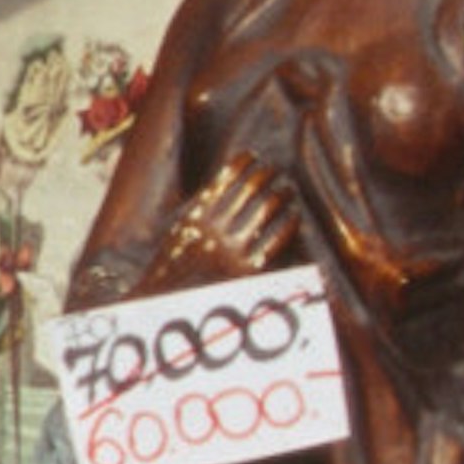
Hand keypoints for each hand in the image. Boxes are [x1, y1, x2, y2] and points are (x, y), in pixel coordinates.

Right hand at [145, 156, 301, 290]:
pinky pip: (277, 239)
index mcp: (194, 217)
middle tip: (275, 170)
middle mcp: (213, 230)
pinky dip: (289, 224)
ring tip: (288, 189)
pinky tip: (294, 217)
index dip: (242, 163)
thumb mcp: (176, 234)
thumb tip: (220, 190)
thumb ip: (197, 212)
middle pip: (249, 189)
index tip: (253, 156)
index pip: (223, 179)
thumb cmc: (172, 272)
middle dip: (266, 174)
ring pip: (266, 210)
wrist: (168, 308)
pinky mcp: (248, 270)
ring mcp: (231, 250)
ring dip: (281, 195)